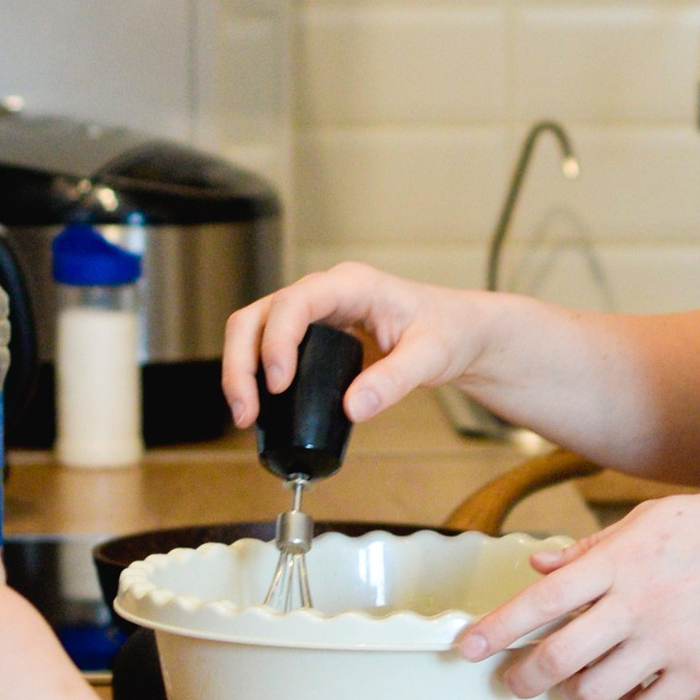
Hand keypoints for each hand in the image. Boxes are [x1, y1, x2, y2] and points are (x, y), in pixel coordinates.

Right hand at [222, 262, 497, 429]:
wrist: (458, 332)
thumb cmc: (448, 332)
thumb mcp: (431, 357)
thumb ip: (394, 381)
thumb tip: (352, 408)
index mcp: (351, 285)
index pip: (295, 302)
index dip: (277, 340)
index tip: (278, 383)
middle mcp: (325, 292)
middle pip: (259, 315)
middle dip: (242, 361)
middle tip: (246, 410)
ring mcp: (315, 311)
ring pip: (254, 329)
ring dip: (240, 370)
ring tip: (246, 415)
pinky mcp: (312, 334)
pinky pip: (268, 346)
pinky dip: (255, 374)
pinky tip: (259, 407)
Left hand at [455, 486, 699, 699]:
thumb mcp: (653, 519)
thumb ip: (592, 548)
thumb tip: (537, 566)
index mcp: (622, 558)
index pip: (541, 600)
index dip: (495, 628)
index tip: (463, 649)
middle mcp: (639, 602)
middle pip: (556, 658)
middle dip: (522, 677)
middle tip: (515, 681)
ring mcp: (671, 640)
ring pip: (594, 692)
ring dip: (578, 691)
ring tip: (586, 678)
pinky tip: (634, 687)